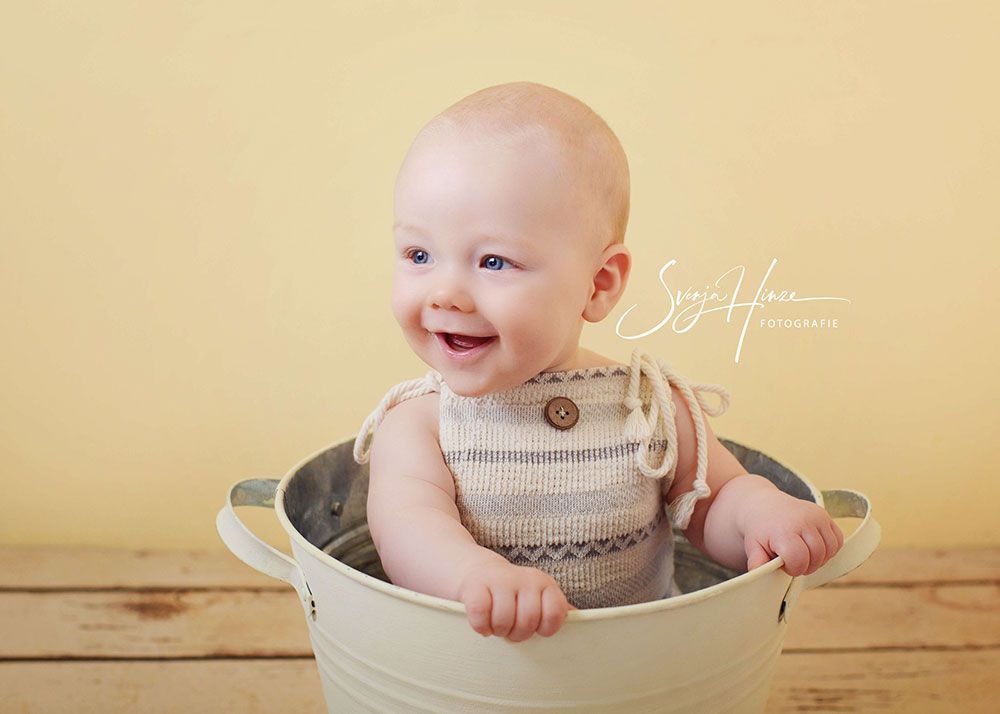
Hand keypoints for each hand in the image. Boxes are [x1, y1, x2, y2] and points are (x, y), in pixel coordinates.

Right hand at [456, 559, 577, 641]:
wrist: (476, 570)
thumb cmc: (511, 591)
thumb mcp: (537, 596)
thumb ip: (556, 609)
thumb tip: (584, 621)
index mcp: (544, 583)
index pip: (556, 613)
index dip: (544, 628)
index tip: (535, 627)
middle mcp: (524, 578)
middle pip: (527, 622)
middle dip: (517, 633)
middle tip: (511, 628)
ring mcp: (499, 580)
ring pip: (504, 622)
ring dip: (498, 630)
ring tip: (496, 623)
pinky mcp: (475, 586)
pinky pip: (481, 617)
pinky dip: (481, 626)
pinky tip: (482, 621)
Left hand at [741, 489, 844, 575]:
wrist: (765, 506)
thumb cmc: (760, 529)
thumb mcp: (754, 546)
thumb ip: (757, 562)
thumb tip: (756, 575)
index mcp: (784, 530)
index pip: (799, 560)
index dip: (794, 569)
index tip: (784, 564)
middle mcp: (803, 521)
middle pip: (817, 556)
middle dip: (807, 565)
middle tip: (794, 561)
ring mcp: (816, 516)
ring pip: (830, 549)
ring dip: (819, 559)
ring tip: (804, 555)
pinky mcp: (825, 515)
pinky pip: (837, 540)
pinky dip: (830, 549)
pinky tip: (814, 548)